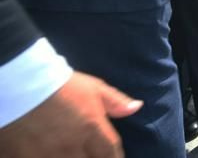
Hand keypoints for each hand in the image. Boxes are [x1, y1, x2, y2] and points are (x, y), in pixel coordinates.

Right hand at [0, 71, 141, 157]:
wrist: (23, 84)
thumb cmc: (61, 84)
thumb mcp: (94, 87)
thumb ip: (116, 101)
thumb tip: (137, 108)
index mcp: (92, 128)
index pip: (110, 154)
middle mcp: (72, 146)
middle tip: (94, 153)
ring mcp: (49, 155)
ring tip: (74, 153)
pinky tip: (54, 154)